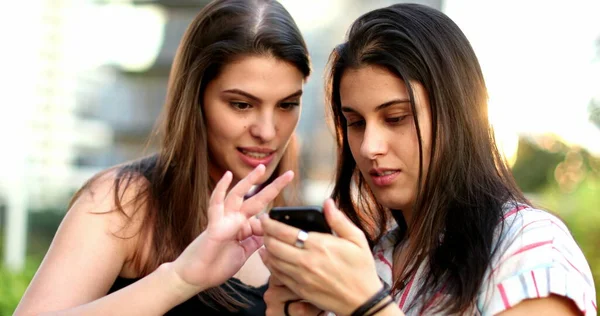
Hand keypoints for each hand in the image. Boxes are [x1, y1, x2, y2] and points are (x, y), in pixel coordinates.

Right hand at [172, 164, 293, 290]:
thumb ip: (255, 241)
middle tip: (289, 175)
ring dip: (250, 181)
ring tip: (262, 169)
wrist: (196, 277)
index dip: (272, 221)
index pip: (262, 216)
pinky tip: (227, 176)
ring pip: (238, 195)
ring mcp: (224, 220)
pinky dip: (221, 189)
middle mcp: (233, 220)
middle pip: (256, 200)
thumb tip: (268, 231)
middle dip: (273, 188)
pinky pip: (216, 204)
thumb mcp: (243, 252)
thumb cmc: (217, 265)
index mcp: (241, 227)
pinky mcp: (214, 225)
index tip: (272, 225)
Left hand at [260, 199, 382, 314]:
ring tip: (265, 240)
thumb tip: (327, 203)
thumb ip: (339, 220)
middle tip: (263, 227)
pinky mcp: (300, 289)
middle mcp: (306, 261)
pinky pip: (277, 275)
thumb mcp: (357, 239)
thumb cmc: (362, 269)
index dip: (271, 223)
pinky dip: (270, 264)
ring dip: (266, 248)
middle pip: (273, 245)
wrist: (362, 300)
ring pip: (272, 260)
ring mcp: (301, 277)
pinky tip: (269, 257)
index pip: (285, 231)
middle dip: (264, 233)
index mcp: (319, 245)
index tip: (266, 217)